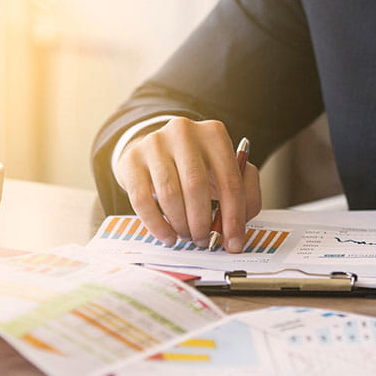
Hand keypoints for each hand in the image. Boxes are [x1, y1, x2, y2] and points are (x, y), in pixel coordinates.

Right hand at [114, 117, 260, 252]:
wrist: (156, 151)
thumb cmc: (197, 167)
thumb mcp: (225, 172)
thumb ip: (244, 195)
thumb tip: (236, 230)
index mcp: (214, 134)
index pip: (230, 180)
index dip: (234, 217)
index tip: (234, 243)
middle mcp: (184, 132)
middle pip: (196, 187)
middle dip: (203, 223)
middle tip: (205, 241)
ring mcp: (154, 143)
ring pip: (169, 195)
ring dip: (181, 225)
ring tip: (187, 236)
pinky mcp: (131, 160)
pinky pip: (142, 200)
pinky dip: (157, 225)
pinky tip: (168, 236)